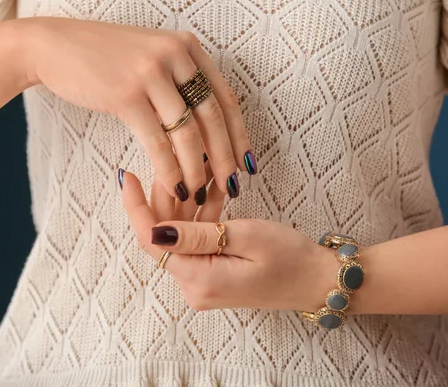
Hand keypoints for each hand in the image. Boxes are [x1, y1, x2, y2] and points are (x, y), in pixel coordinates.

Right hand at [20, 17, 255, 201]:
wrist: (55, 46)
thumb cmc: (106, 59)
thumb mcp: (152, 58)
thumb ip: (180, 83)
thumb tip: (205, 128)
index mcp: (187, 47)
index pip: (225, 98)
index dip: (239, 135)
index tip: (246, 163)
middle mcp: (175, 55)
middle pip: (212, 117)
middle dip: (225, 158)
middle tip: (231, 186)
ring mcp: (151, 73)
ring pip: (188, 133)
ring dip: (198, 169)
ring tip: (200, 193)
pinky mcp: (126, 95)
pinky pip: (157, 141)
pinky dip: (169, 169)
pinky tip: (175, 187)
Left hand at [121, 171, 337, 311]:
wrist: (319, 281)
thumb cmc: (291, 258)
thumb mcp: (247, 236)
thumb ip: (197, 235)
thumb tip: (155, 230)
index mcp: (200, 279)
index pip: (151, 241)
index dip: (135, 207)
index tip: (127, 176)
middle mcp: (194, 287)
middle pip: (164, 236)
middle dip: (168, 196)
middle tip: (179, 161)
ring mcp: (204, 283)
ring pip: (181, 236)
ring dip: (188, 203)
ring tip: (202, 169)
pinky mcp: (214, 276)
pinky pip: (197, 243)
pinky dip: (202, 217)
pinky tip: (212, 191)